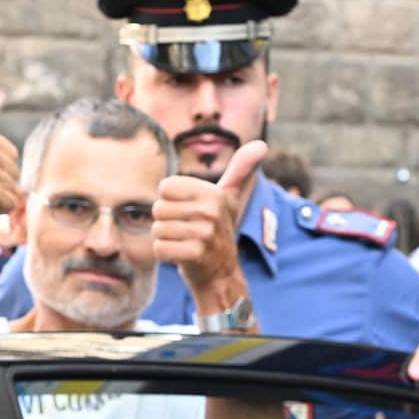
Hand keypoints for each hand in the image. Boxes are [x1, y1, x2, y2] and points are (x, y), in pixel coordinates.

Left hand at [154, 138, 264, 313]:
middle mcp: (211, 211)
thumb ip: (239, 170)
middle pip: (158, 209)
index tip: (188, 212)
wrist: (222, 273)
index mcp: (214, 194)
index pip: (165, 188)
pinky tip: (181, 256)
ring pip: (157, 230)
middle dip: (167, 222)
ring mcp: (204, 234)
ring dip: (166, 239)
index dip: (170, 201)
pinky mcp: (195, 255)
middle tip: (186, 231)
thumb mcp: (229, 198)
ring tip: (184, 243)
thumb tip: (261, 145)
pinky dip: (165, 255)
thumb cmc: (218, 230)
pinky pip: (159, 249)